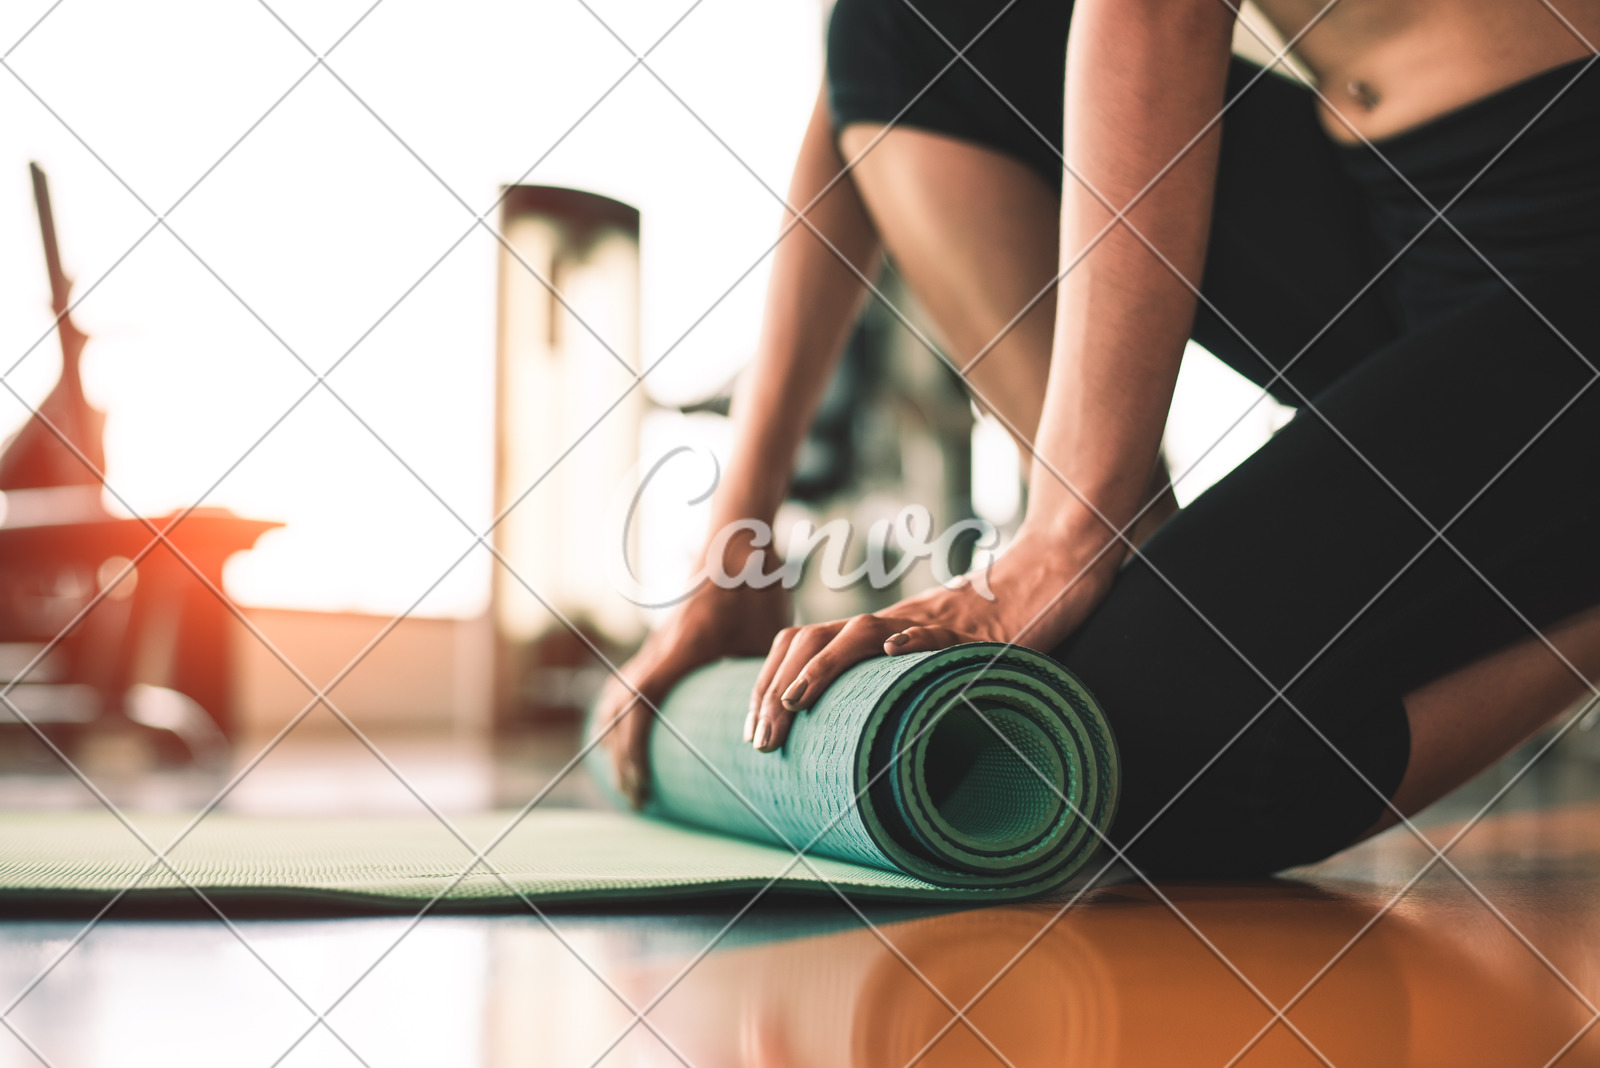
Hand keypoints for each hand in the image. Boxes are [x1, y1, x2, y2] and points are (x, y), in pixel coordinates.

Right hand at [595, 579, 789, 806]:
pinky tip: (631, 738)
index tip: (640, 784)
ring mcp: (658, 646)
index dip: (633, 746)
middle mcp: (660, 648)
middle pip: (619, 708)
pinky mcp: (663, 645)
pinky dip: (623, 715)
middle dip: (622, 756)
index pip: (642, 703)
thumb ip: (769, 683)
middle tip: (638, 798)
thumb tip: (781, 729)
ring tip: (630, 778)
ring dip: (617, 738)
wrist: (740, 542)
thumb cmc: (758, 587)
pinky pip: (630, 684)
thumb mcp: (772, 637)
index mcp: (682, 648)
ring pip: (618, 696)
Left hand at [747, 526, 1118, 751]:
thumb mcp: (932, 663)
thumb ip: (898, 687)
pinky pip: (941, 633)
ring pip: (861, 633)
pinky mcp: (977, 631)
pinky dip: (915, 641)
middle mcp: (893, 624)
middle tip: (763, 738)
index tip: (755, 732)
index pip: (802, 645)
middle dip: (777, 688)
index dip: (769, 683)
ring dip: (822, 668)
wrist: (1051, 576)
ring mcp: (931, 623)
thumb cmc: (993, 628)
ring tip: (796, 703)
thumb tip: (860, 742)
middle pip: (813, 639)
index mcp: (878, 633)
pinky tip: (892, 655)